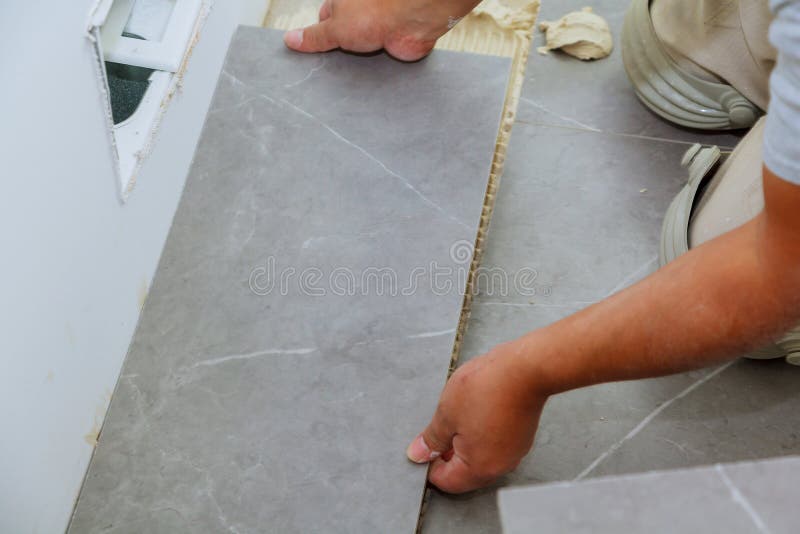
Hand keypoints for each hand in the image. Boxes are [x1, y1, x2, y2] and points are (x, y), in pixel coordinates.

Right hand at [283, 0, 480, 60]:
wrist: (412, 20)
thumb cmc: (378, 9)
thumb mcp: (334, 27)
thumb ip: (314, 37)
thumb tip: (291, 39)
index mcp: (344, 3)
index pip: (324, 22)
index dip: (320, 39)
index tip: (313, 55)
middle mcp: (361, 15)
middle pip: (343, 39)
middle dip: (338, 55)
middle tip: (330, 71)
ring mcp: (378, 30)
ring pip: (361, 53)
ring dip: (357, 65)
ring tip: (350, 78)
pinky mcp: (392, 45)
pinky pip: (378, 62)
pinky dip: (374, 72)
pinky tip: (369, 80)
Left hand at [406, 342, 547, 492]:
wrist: (525, 368)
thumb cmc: (487, 388)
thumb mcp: (447, 413)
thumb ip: (432, 439)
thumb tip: (419, 454)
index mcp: (479, 468)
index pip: (447, 481)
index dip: (430, 464)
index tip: (423, 446)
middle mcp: (500, 466)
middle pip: (466, 472)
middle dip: (448, 454)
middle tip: (440, 427)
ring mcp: (514, 451)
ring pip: (481, 456)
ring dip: (465, 442)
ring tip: (459, 414)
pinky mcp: (522, 435)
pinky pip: (495, 443)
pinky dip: (482, 433)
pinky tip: (476, 409)